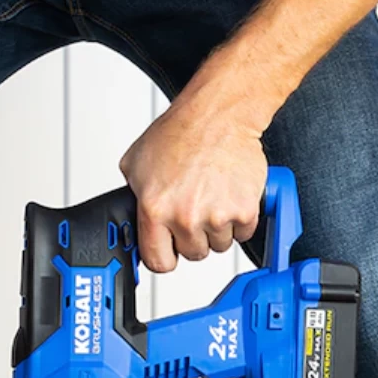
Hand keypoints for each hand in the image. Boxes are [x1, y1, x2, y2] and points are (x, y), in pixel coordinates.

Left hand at [119, 103, 266, 272]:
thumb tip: (133, 221)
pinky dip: (239, 219)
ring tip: (212, 197)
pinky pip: (243, 234)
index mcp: (155, 209)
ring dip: (217, 228)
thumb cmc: (181, 133)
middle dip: (194, 236)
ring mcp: (217, 216)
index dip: (165, 255)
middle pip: (193, 254)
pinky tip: (229, 196)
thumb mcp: (136, 164)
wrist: (219, 115)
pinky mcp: (244, 211)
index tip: (170, 249)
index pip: (158, 262)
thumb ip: (135, 199)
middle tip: (195, 208)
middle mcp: (186, 217)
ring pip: (219, 245)